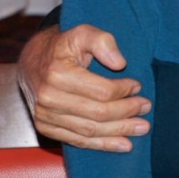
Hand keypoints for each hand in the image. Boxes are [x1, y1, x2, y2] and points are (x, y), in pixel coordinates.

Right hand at [17, 24, 151, 151]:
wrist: (32, 60)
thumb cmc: (63, 46)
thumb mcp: (81, 32)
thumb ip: (102, 41)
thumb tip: (120, 63)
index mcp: (58, 74)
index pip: (101, 91)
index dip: (124, 91)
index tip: (138, 86)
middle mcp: (49, 98)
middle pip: (97, 113)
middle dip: (126, 113)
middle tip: (146, 108)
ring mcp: (45, 116)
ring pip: (89, 131)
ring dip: (119, 132)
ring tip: (141, 128)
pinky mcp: (45, 127)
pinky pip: (77, 141)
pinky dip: (101, 144)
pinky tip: (121, 144)